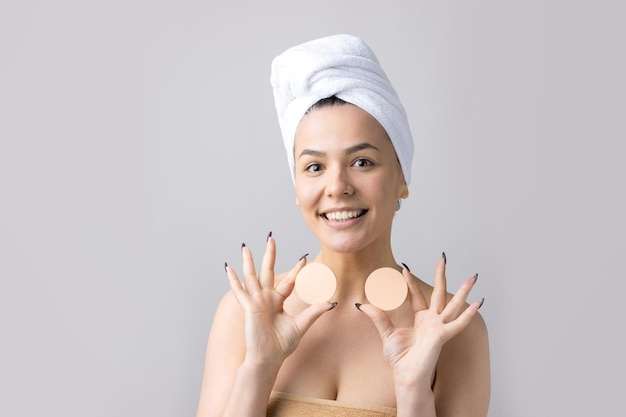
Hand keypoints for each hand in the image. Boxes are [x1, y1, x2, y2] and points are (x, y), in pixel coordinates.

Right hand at [225, 235, 333, 370]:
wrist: (268, 359)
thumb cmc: (281, 345)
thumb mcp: (301, 325)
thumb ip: (313, 312)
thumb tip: (330, 303)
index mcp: (278, 301)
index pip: (288, 281)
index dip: (296, 270)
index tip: (303, 258)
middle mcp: (266, 298)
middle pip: (268, 271)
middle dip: (270, 255)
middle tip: (271, 237)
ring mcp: (256, 302)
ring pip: (252, 277)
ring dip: (248, 262)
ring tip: (246, 247)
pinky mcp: (249, 307)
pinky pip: (240, 291)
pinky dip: (233, 280)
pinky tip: (228, 268)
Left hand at [357, 255, 481, 386]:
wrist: (406, 376)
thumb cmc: (399, 359)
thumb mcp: (386, 334)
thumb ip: (378, 318)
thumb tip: (362, 304)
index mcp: (421, 319)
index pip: (417, 295)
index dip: (410, 282)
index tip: (404, 268)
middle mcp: (432, 321)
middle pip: (439, 293)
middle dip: (441, 275)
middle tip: (443, 258)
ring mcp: (439, 327)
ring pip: (453, 304)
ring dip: (463, 291)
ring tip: (473, 276)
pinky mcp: (442, 336)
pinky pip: (458, 324)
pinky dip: (468, 314)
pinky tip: (478, 303)